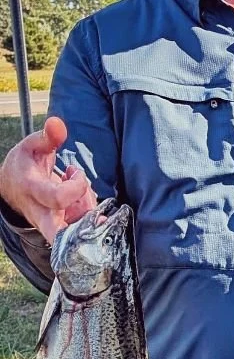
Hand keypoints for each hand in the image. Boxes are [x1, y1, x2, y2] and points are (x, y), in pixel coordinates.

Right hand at [0, 117, 97, 244]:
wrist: (11, 189)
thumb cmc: (24, 166)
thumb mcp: (31, 146)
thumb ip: (47, 136)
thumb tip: (57, 123)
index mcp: (33, 190)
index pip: (58, 197)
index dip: (76, 185)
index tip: (76, 171)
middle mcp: (41, 213)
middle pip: (60, 235)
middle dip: (84, 229)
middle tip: (97, 214)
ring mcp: (51, 224)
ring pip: (77, 233)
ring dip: (91, 216)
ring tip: (83, 194)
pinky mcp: (61, 229)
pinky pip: (81, 232)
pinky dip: (91, 219)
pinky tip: (85, 201)